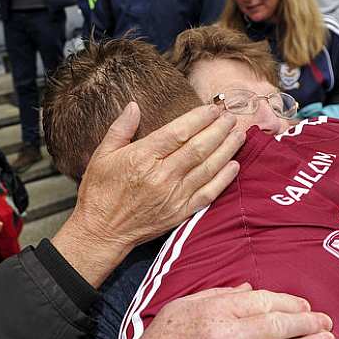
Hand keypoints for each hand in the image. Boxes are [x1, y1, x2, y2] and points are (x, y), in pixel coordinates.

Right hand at [53, 102, 242, 286]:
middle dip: (218, 130)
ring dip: (226, 150)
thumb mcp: (102, 156)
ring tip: (238, 135)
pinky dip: (224, 179)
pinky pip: (208, 194)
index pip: (178, 132)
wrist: (102, 231)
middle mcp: (161, 176)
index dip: (199, 118)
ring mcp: (174, 196)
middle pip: (198, 148)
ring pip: (208, 168)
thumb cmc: (99, 192)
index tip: (212, 109)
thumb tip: (133, 106)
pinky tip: (234, 166)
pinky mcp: (180, 213)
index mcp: (142, 158)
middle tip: (230, 117)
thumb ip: (120, 129)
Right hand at [98, 284, 334, 338]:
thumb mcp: (181, 308)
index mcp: (213, 312)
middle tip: (326, 322)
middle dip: (309, 322)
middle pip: (279, 326)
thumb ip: (216, 295)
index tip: (304, 304)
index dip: (290, 302)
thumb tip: (249, 289)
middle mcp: (226, 338)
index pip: (263, 301)